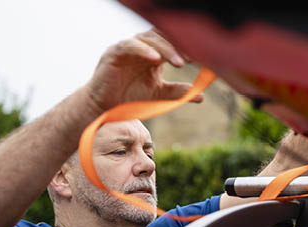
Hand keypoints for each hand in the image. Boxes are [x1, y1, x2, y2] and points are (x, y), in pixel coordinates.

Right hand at [84, 29, 203, 112]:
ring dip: (166, 49)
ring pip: (148, 39)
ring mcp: (128, 48)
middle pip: (162, 36)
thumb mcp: (159, 95)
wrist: (105, 108)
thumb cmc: (131, 99)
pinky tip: (155, 59)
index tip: (201, 58)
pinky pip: (129, 45)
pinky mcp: (114, 53)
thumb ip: (178, 93)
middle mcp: (142, 47)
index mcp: (154, 53)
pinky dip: (143, 50)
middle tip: (192, 58)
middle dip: (178, 46)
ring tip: (179, 62)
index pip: (172, 42)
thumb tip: (201, 96)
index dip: (186, 47)